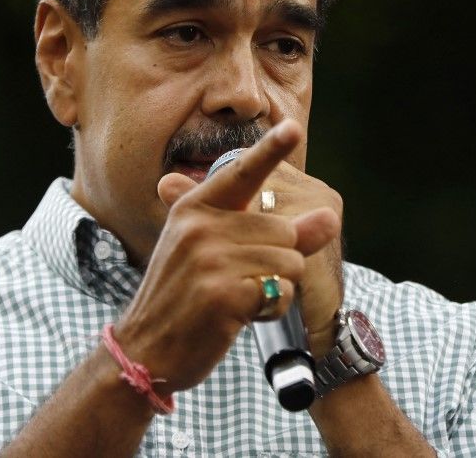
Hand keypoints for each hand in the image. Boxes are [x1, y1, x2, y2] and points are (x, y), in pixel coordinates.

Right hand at [112, 120, 337, 394]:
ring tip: (238, 298)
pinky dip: (272, 309)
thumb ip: (274, 232)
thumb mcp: (218, 254)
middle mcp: (200, 226)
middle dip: (278, 261)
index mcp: (194, 207)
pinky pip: (281, 292)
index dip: (270, 150)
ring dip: (277, 287)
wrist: (146, 347)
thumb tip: (329, 217)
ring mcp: (209, 259)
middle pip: (284, 231)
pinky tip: (241, 315)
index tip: (293, 128)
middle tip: (239, 282)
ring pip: (289, 262)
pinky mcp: (223, 294)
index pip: (241, 173)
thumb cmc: (185, 297)